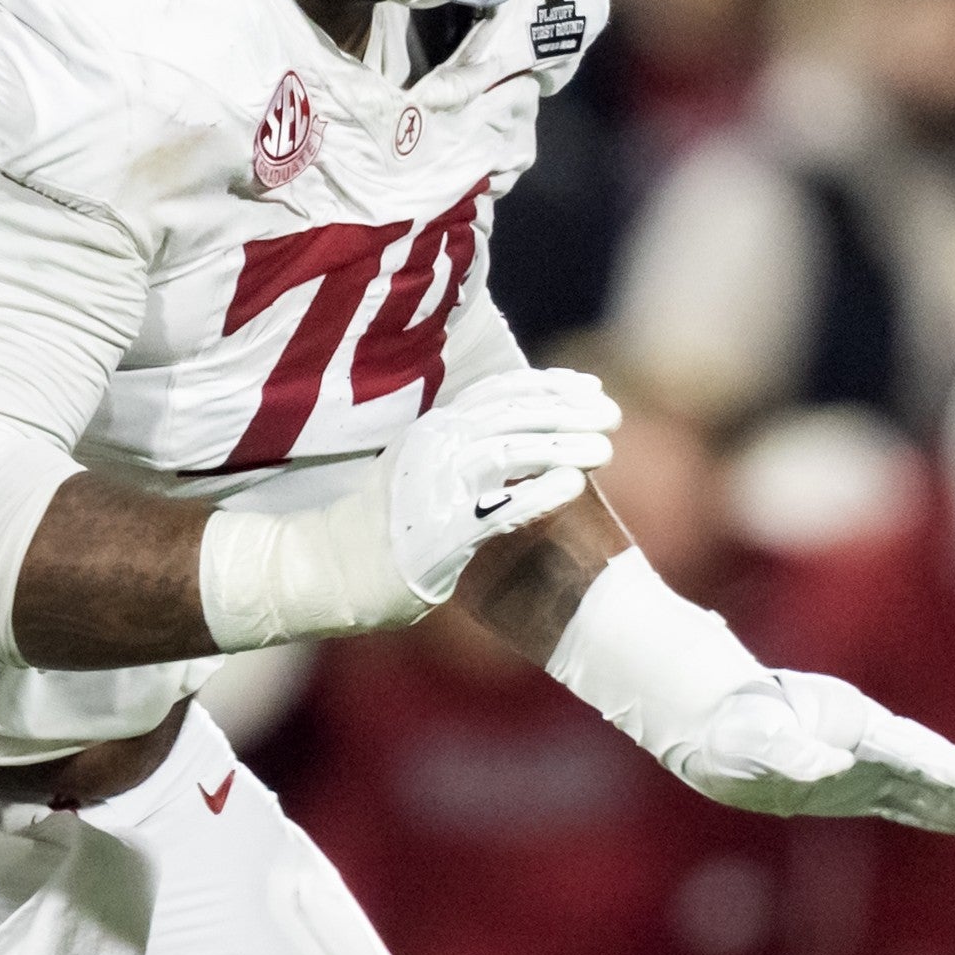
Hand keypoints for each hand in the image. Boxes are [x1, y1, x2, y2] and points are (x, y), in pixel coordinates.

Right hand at [386, 366, 619, 602]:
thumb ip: (461, 440)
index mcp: (432, 427)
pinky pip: (500, 506)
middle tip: (613, 415)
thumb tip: (515, 422)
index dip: (547, 384)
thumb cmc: (390, 521)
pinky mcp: (443, 531)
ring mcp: (436, 487)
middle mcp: (433, 447)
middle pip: (511, 415)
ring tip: (606, 449)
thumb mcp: (420, 464)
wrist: (341, 570)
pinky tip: (575, 486)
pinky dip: (541, 492)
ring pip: (509, 452)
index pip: (498, 391)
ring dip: (562, 446)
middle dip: (567, 411)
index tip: (589, 387)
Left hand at [677, 669, 954, 844]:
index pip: (905, 749)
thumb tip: (833, 767)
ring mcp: (862, 762)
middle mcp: (863, 738)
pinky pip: (905, 799)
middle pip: (926, 763)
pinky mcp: (854, 785)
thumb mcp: (749, 739)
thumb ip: (789, 751)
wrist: (710, 724)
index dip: (944, 770)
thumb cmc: (727, 728)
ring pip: (924, 784)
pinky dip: (938, 811)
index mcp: (847, 718)